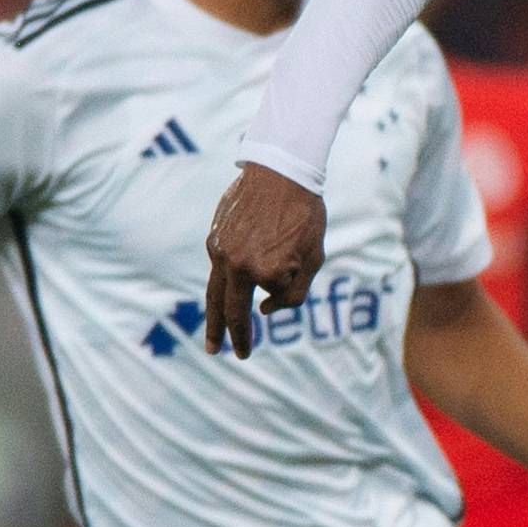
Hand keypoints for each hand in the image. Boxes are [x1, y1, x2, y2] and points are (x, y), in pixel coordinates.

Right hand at [204, 162, 328, 356]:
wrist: (279, 171)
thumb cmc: (305, 215)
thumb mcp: (313, 257)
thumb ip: (294, 291)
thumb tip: (265, 311)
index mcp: (263, 269)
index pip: (276, 296)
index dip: (291, 284)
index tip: (296, 265)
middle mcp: (235, 263)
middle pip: (229, 310)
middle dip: (232, 336)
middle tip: (232, 354)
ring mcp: (220, 251)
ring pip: (216, 293)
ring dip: (214, 320)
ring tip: (213, 343)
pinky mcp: (213, 240)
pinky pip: (219, 270)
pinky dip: (223, 286)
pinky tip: (224, 294)